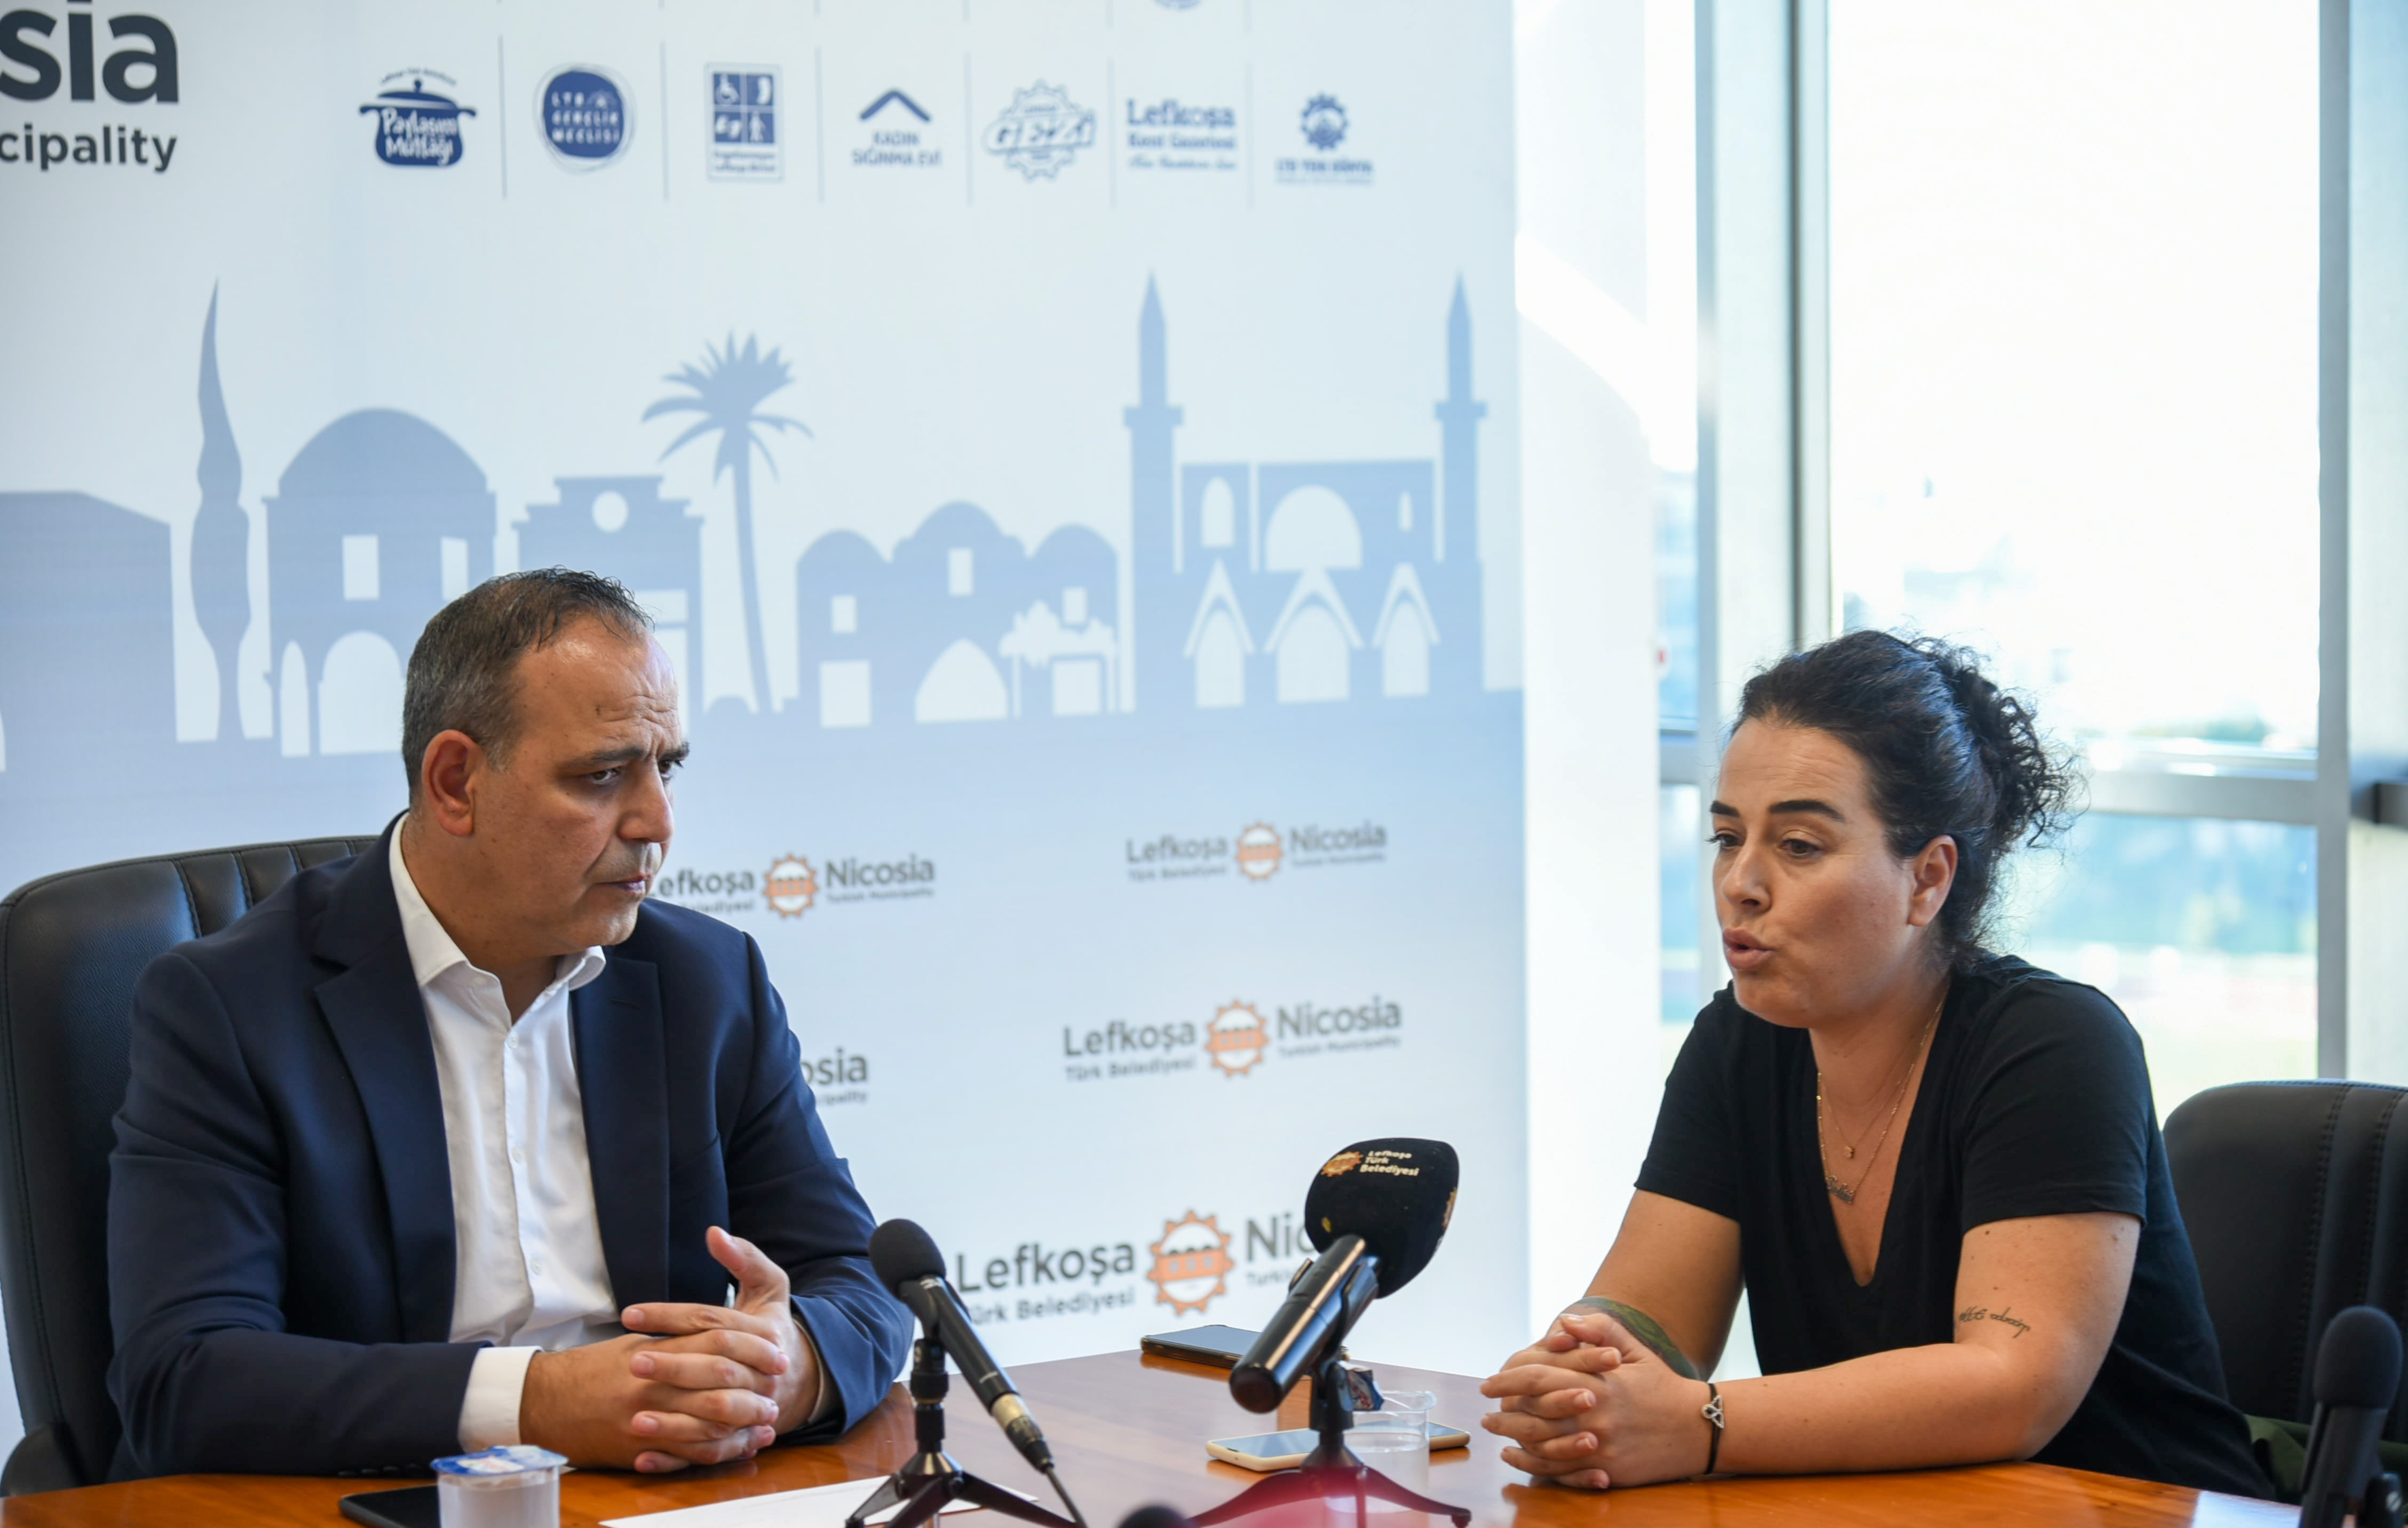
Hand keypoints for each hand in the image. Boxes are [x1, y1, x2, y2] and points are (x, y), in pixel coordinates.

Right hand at [518, 1330, 779, 1472]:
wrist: (547, 1402)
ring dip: (744, 1424)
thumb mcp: (635, 1342)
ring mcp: (647, 1420)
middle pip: (720, 1383)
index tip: (777, 1351)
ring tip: (766, 1423)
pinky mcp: (639, 1450)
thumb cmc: (596, 1369)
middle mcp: (654, 1385)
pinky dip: (720, 1452)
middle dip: (755, 1387)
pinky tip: (739, 1447)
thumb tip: (723, 1332)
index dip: (752, 1347)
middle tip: (777, 1391)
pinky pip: (689, 1455)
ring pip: (710, 1423)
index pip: (716, 1341)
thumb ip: (678, 1336)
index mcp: (656, 1351)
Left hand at [618, 1227, 821, 1471]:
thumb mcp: (768, 1286)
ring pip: (717, 1414)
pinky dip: (675, 1457)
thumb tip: (714, 1233)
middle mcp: (763, 1371)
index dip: (671, 1316)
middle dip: (674, 1366)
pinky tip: (642, 1455)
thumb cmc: (770, 1326)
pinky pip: (710, 1452)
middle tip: (631, 1361)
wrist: (799, 1377)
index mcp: (765, 1332)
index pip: (713, 1321)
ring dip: (674, 1420)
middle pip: (717, 1368)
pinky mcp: (741, 1437)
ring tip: (633, 1416)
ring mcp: (755, 1407)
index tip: (628, 1313)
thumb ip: (744, 1258)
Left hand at [1479, 1311, 1713, 1489]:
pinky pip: (1559, 1470)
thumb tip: (1564, 1324)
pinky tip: (1518, 1457)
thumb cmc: (1661, 1385)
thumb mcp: (1635, 1350)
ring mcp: (1599, 1445)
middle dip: (1502, 1411)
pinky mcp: (1606, 1470)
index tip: (1488, 1382)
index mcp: (1596, 1381)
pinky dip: (1532, 1464)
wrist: (1698, 1428)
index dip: (1506, 1379)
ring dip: (1511, 1437)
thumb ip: (1599, 1331)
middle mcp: (1593, 1414)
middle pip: (1531, 1414)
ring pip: (1540, 1444)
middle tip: (1485, 1410)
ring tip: (1496, 1431)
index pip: (1537, 1377)